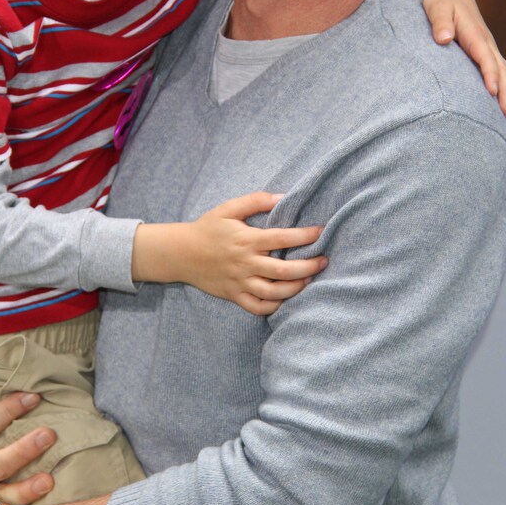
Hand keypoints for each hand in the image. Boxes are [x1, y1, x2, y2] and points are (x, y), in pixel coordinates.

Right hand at [132, 191, 326, 313]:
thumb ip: (256, 200)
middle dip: (309, 266)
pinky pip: (258, 307)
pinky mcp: (234, 296)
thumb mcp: (228, 208)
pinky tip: (286, 298)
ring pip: (274, 292)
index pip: (282, 238)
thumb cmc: (207, 228)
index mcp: (247, 240)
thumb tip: (283, 197)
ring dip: (296, 288)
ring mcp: (240, 282)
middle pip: (284, 270)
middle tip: (324, 261)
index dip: (305, 236)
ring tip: (309, 279)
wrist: (180, 253)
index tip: (321, 232)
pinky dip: (275, 306)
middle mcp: (246, 263)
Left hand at [415, 0, 505, 122]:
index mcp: (475, 34)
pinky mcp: (487, 53)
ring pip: (505, 73)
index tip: (491, 92)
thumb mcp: (436, 7)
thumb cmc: (441, 2)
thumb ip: (440, 21)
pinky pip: (501, 73)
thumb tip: (443, 38)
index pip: (485, 56)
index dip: (489, 74)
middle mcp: (487, 42)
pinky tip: (505, 107)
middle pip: (502, 69)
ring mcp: (489, 48)